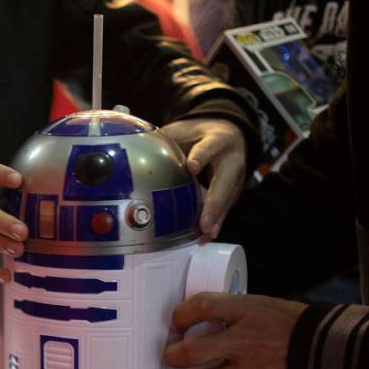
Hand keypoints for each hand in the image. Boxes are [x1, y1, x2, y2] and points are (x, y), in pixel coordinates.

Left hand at [145, 293, 306, 368]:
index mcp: (246, 310)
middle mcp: (243, 340)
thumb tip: (197, 322)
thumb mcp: (261, 305)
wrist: (330, 353)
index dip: (180, 314)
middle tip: (164, 356)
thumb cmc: (292, 325)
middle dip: (171, 355)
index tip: (175, 321)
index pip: (201, 306)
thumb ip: (230, 313)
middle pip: (192, 350)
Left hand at [161, 119, 246, 242]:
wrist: (232, 136)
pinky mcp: (232, 194)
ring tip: (205, 234)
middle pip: (224, 183)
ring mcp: (235, 180)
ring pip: (226, 201)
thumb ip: (166, 140)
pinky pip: (224, 209)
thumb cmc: (200, 135)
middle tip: (204, 223)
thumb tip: (134, 151)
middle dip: (214, 204)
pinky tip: (204, 237)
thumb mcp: (185, 131)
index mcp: (218, 140)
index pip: (210, 147)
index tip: (192, 166)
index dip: (201, 156)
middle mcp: (231, 161)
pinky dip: (215, 223)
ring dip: (215, 220)